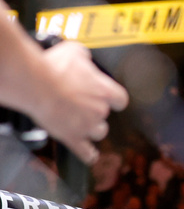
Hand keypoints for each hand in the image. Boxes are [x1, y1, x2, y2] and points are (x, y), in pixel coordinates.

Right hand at [32, 41, 128, 163]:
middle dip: (95, 111)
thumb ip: (85, 58)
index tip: (111, 99)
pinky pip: (85, 151)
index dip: (114, 100)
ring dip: (91, 129)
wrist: (37, 84)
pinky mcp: (71, 137)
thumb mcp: (75, 52)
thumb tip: (84, 58)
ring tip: (80, 122)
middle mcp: (100, 110)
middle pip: (106, 116)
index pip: (121, 99)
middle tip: (80, 105)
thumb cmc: (55, 68)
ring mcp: (86, 126)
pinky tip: (90, 156)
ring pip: (98, 132)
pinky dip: (88, 154)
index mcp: (105, 91)